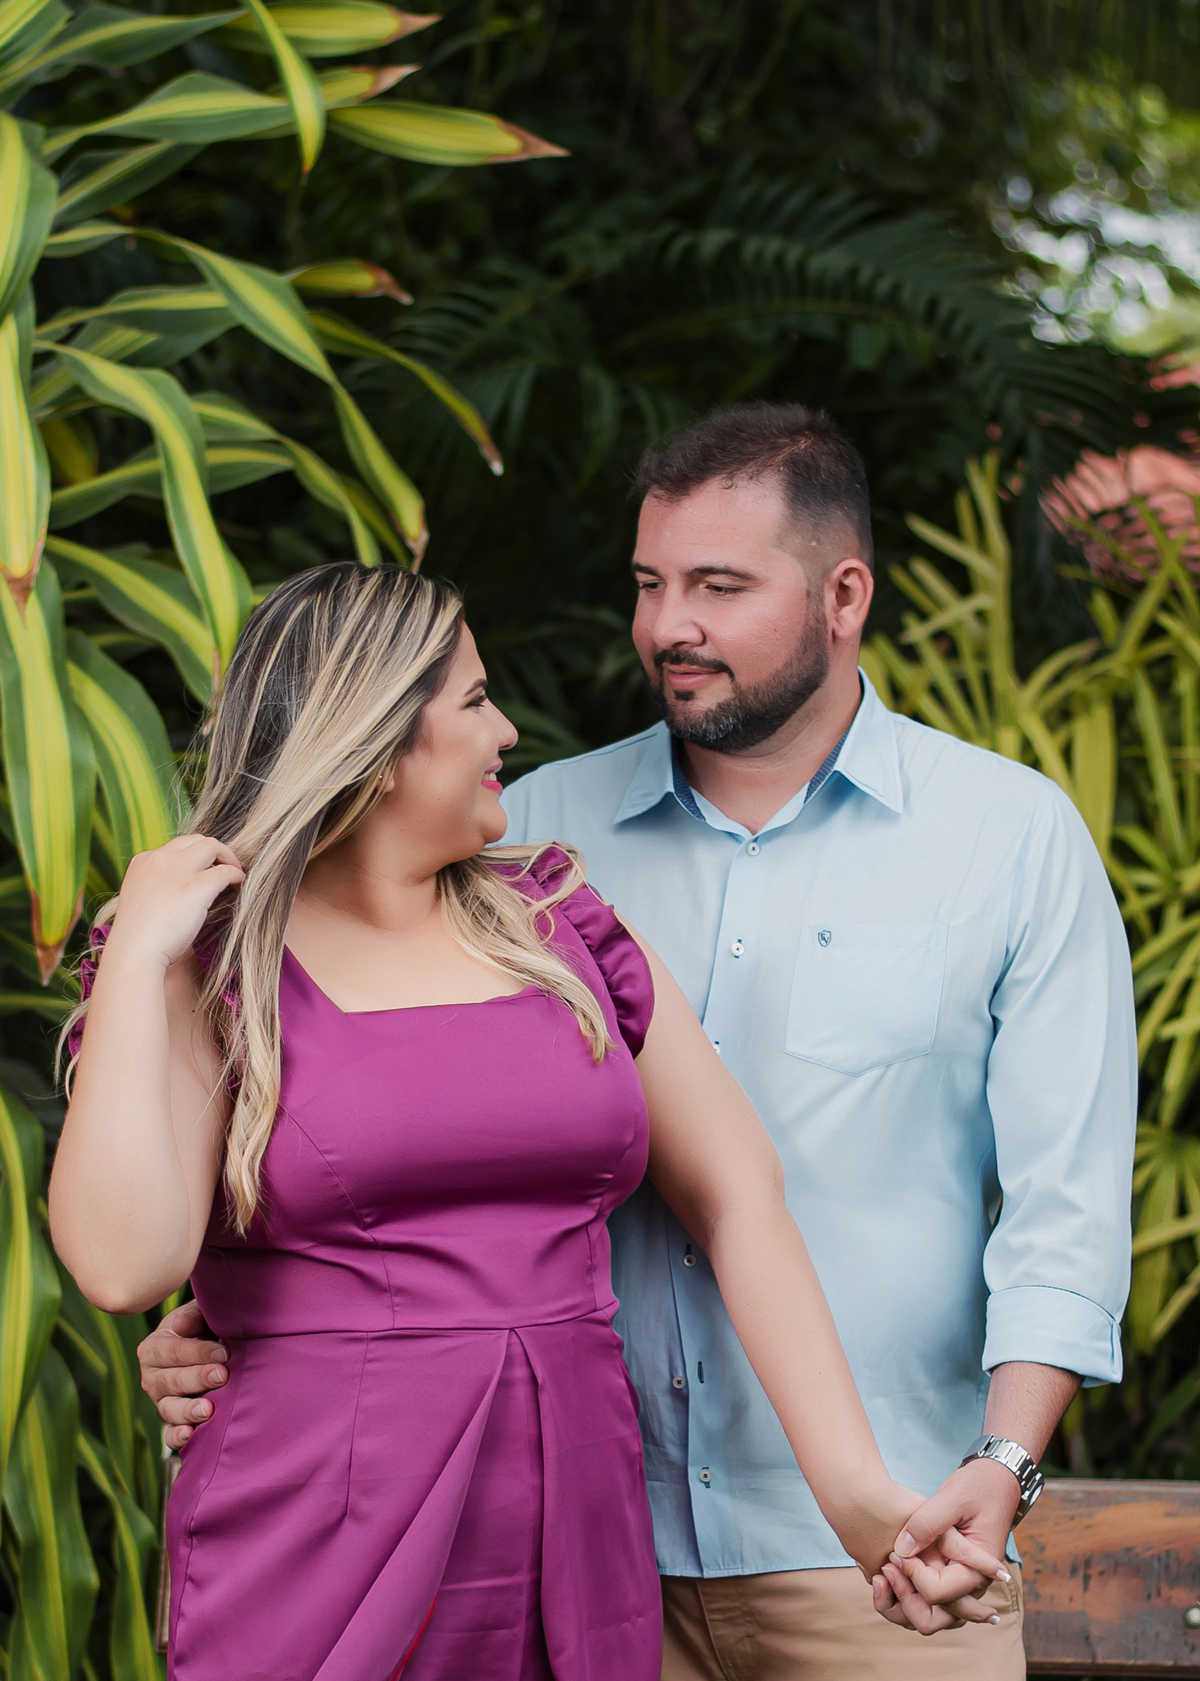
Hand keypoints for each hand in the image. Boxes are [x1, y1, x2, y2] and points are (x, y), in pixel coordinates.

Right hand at [107, 834, 243, 970]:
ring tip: (235, 874)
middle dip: (214, 851)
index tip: (204, 870)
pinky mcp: (195, 887)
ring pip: (212, 846)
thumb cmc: (139, 938)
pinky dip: (236, 875)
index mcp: (142, 861)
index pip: (176, 846)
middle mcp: (158, 860)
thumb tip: (183, 888)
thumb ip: (159, 886)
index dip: (194, 856)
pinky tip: (238, 885)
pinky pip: (225, 871)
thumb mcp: (143, 900)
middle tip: (225, 867)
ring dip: (228, 858)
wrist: (134, 953)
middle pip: (196, 840)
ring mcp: (177, 871)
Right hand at [136, 1300, 228, 1448]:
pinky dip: (177, 1437)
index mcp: (154, 1348)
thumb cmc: (206, 1327)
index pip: (172, 1352)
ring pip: (168, 1409)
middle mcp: (152, 1377)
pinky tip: (190, 1435)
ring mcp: (161, 1402)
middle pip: (170, 1381)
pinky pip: (169, 1435)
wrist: (214, 1347)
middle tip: (223, 1375)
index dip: (198, 1352)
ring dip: (188, 1411)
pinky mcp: (173, 1423)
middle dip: (198, 1379)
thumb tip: (181, 1326)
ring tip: (208, 1409)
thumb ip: (193, 1315)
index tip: (224, 1353)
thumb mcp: (200, 1314)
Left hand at [874, 1458, 1018, 1633]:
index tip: (896, 1552)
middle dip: (904, 1599)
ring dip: (903, 1602)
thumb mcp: (952, 1498)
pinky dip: (908, 1595)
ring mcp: (960, 1586)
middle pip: (932, 1618)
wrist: (996, 1482)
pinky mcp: (950, 1577)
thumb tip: (901, 1549)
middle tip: (887, 1568)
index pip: (937, 1594)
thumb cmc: (979, 1488)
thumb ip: (927, 1523)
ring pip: (929, 1617)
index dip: (912, 1576)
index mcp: (976, 1572)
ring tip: (885, 1573)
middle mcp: (971, 1587)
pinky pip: (929, 1602)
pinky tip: (891, 1573)